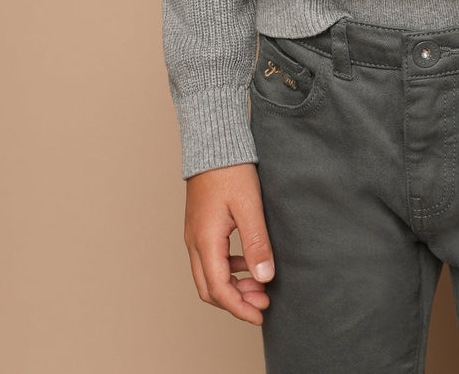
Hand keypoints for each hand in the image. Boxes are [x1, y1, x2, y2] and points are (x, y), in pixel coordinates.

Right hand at [183, 162, 275, 324]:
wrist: (213, 142)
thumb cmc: (230, 169)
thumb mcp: (249, 206)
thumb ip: (256, 243)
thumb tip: (264, 278)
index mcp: (205, 241)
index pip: (219, 290)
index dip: (240, 308)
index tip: (260, 315)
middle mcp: (194, 242)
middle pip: (210, 288)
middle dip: (236, 301)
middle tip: (263, 303)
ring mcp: (194, 234)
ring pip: (208, 275)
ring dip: (233, 286)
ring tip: (260, 285)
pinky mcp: (199, 226)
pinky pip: (210, 259)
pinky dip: (229, 269)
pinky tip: (248, 262)